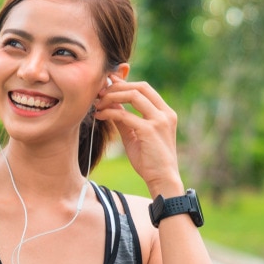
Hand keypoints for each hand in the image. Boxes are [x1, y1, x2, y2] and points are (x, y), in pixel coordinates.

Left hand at [93, 76, 183, 195]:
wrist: (162, 179)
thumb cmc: (149, 160)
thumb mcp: (136, 135)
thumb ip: (125, 119)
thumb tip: (111, 105)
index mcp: (165, 113)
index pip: (144, 88)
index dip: (124, 83)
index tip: (107, 85)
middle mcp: (165, 113)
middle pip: (139, 87)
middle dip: (117, 87)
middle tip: (99, 93)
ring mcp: (159, 120)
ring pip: (133, 96)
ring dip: (112, 97)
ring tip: (98, 104)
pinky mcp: (149, 130)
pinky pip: (125, 115)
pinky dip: (109, 112)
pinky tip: (99, 116)